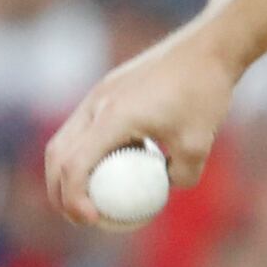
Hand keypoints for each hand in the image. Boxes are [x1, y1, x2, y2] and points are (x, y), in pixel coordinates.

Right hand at [41, 22, 240, 228]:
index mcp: (113, 117)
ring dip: (68, 171)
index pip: (74, 165)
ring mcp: (99, 93)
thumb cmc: (206, 92)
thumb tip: (163, 190)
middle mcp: (97, 103)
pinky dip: (86, 151)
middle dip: (58, 191)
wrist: (209, 46)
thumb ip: (180, 176)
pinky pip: (86, 126)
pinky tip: (112, 169)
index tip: (92, 220)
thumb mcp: (200, 144)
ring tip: (88, 199)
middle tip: (79, 218)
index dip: (73, 199)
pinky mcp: (108, 89)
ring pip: (66, 138)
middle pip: (57, 154)